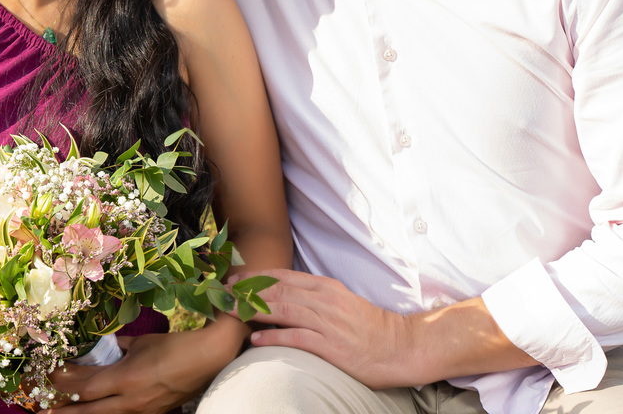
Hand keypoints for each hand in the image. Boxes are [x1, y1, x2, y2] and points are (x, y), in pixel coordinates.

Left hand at [46, 319, 246, 412]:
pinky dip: (104, 413)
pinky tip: (96, 410)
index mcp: (125, 378)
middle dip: (64, 408)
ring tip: (62, 412)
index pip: (84, 387)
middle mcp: (130, 400)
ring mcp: (141, 411)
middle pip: (88, 409)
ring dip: (82, 413)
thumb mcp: (141, 342)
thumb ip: (117, 346)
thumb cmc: (174, 346)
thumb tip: (100, 346)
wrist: (207, 360)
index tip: (50, 376)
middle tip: (43, 408)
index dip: (64, 383)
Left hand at [238, 268, 412, 388]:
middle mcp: (324, 300)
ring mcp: (327, 322)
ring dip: (252, 309)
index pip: (284, 276)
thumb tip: (288, 296)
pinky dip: (273, 336)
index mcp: (326, 287)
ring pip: (282, 309)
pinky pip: (295, 337)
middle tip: (223, 293)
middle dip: (247, 290)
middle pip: (277, 289)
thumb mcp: (342, 302)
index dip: (257, 276)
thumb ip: (316, 296)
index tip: (236, 279)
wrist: (399, 346)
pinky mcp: (330, 345)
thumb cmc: (370, 327)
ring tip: (230, 311)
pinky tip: (255, 339)